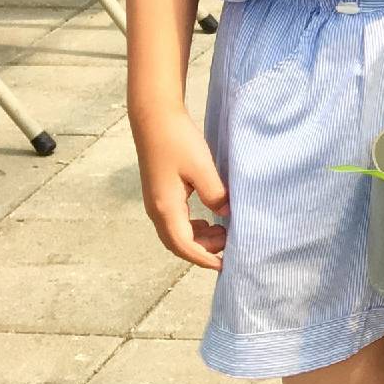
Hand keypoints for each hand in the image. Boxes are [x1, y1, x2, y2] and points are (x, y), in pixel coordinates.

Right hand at [134, 110, 228, 269]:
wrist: (155, 118)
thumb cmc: (178, 141)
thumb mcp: (202, 168)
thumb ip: (216, 194)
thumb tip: (227, 214)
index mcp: (165, 208)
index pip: (184, 246)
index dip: (204, 258)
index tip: (224, 265)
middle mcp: (156, 209)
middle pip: (177, 244)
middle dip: (202, 251)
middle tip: (229, 247)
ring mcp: (155, 201)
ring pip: (176, 232)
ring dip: (198, 239)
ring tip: (223, 233)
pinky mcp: (160, 192)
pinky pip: (175, 220)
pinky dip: (192, 227)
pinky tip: (210, 219)